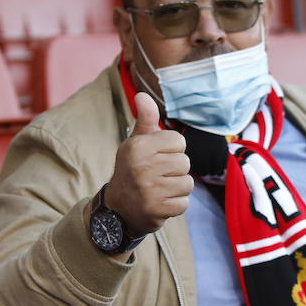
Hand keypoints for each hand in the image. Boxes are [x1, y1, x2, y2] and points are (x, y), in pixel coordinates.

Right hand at [103, 92, 192, 238]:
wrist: (117, 209)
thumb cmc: (132, 170)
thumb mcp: (135, 143)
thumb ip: (145, 120)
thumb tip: (142, 95)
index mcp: (138, 146)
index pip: (178, 141)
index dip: (171, 150)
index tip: (157, 158)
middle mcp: (142, 167)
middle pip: (185, 162)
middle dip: (175, 170)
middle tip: (157, 176)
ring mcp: (149, 190)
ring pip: (187, 183)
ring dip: (177, 188)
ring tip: (160, 189)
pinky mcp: (157, 210)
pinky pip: (184, 203)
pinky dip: (175, 204)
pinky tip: (160, 203)